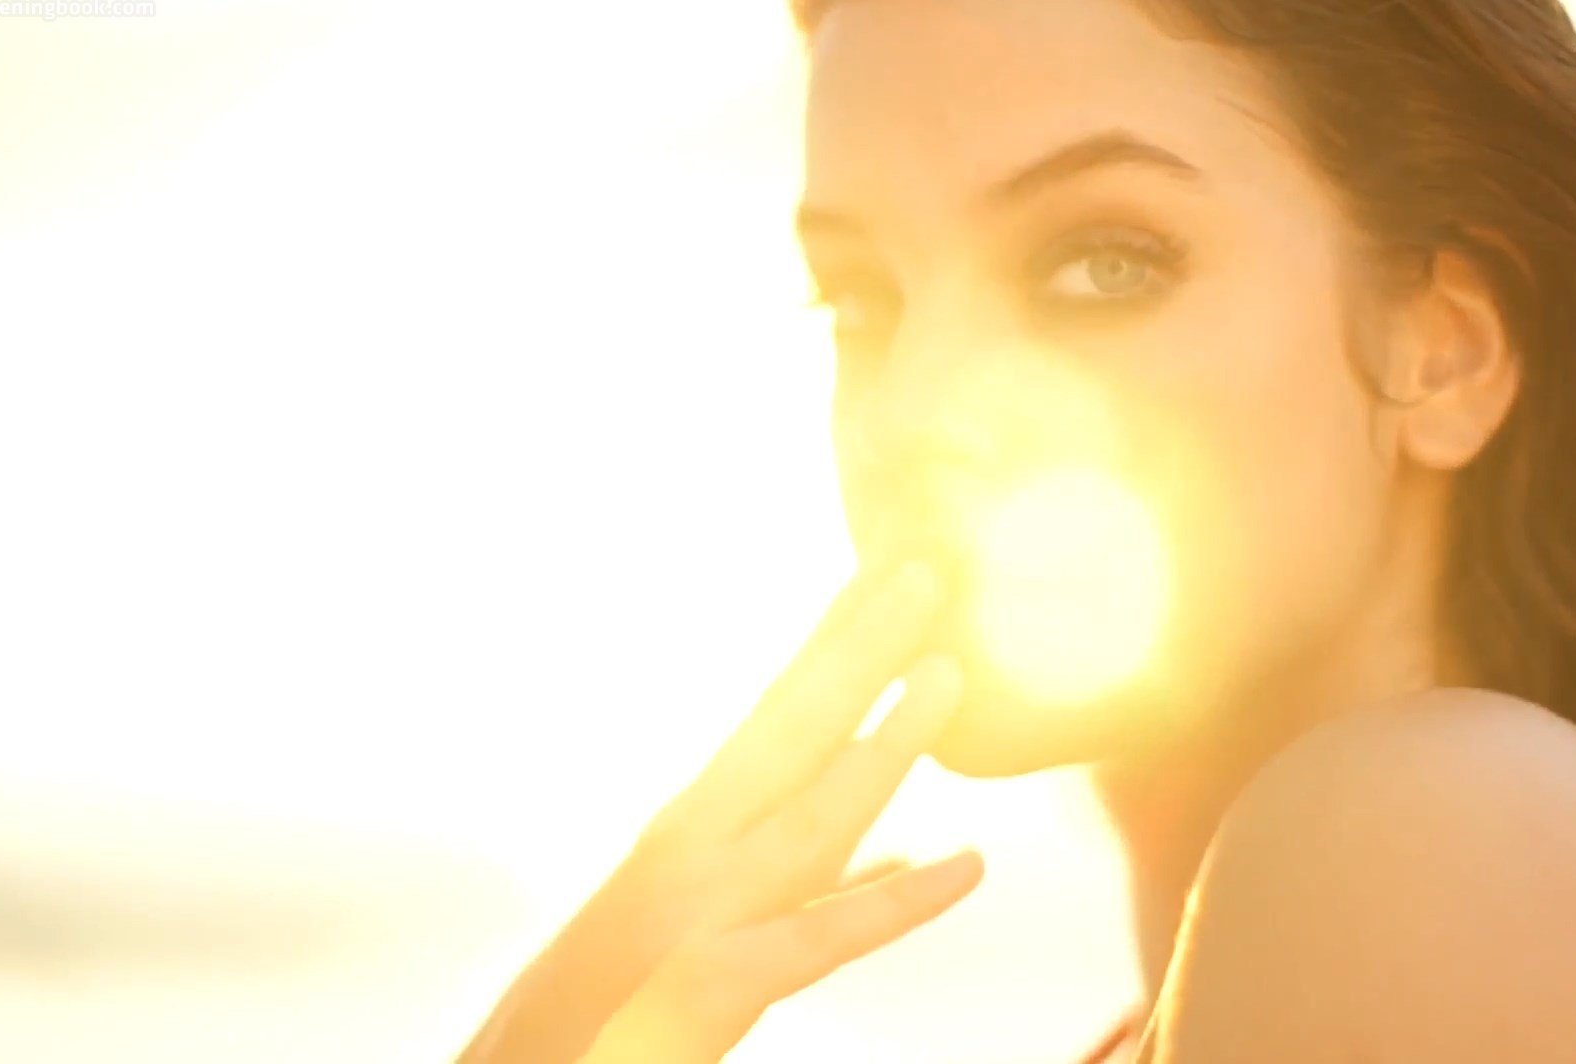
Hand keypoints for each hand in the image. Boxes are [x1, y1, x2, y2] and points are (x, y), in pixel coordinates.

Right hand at [458, 559, 982, 1063]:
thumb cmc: (611, 1007)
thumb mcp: (705, 927)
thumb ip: (817, 891)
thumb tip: (902, 855)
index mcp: (694, 832)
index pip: (778, 722)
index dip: (837, 647)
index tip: (886, 577)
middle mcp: (690, 854)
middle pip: (787, 738)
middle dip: (856, 653)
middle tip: (922, 568)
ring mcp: (697, 917)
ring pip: (807, 818)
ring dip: (879, 746)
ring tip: (946, 677)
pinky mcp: (708, 990)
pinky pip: (813, 941)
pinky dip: (891, 906)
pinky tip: (964, 868)